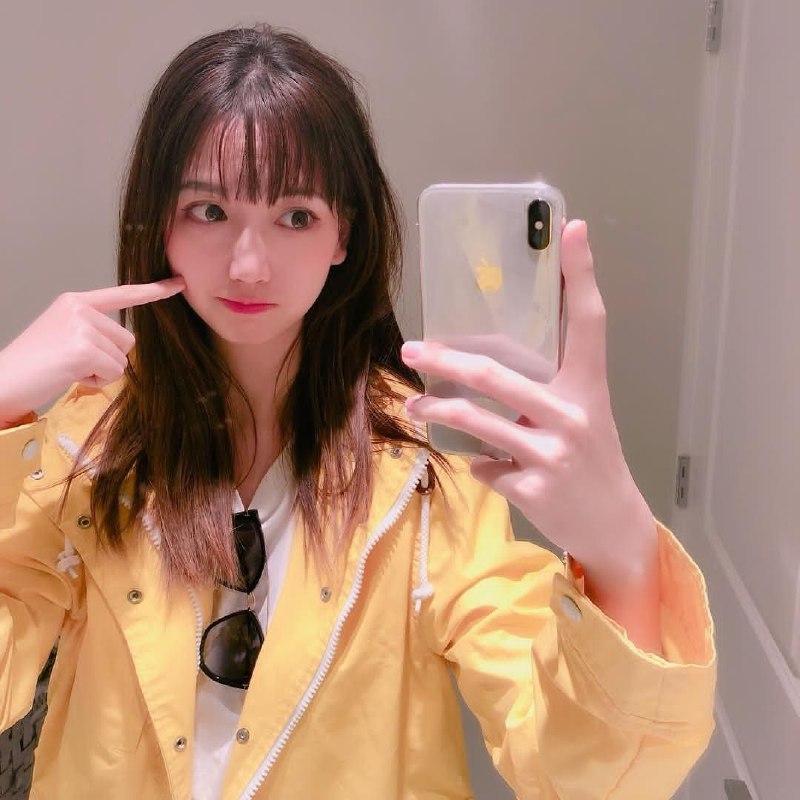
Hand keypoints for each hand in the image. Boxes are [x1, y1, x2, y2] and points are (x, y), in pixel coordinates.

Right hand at [0, 278, 184, 425]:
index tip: (179, 283)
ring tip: (69, 368)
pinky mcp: (84, 347)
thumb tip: (124, 343)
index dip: (154, 291)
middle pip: (127, 339)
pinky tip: (71, 375)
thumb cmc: (35, 364)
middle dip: (108, 358)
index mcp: (76, 301)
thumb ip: (94, 331)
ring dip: (102, 371)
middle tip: (73, 362)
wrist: (4, 379)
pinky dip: (97, 381)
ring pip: (122, 357)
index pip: (122, 294)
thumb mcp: (65, 336)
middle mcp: (80, 307)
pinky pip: (114, 371)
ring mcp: (82, 326)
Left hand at [401, 221, 655, 582]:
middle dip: (446, 361)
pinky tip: (489, 467)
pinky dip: (479, 464)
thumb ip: (548, 386)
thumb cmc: (593, 459)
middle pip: (495, 375)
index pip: (587, 322)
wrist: (613, 524)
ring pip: (476, 421)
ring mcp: (551, 453)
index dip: (581, 274)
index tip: (571, 229)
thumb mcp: (584, 413)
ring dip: (437, 411)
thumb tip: (490, 367)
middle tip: (411, 350)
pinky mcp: (532, 488)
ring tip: (415, 407)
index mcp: (589, 386)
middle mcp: (572, 414)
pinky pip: (484, 466)